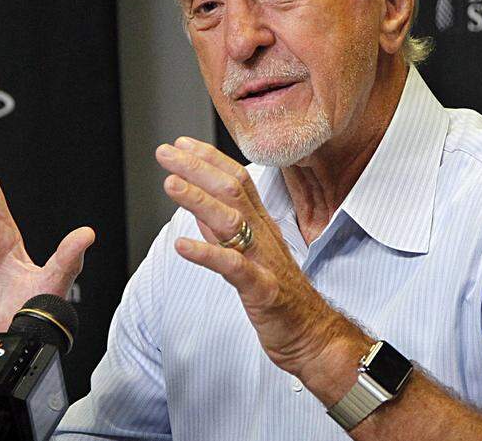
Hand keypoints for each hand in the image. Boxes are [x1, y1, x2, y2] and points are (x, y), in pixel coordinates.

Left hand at [155, 137, 368, 386]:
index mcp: (261, 226)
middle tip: (167, 153)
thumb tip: (198, 210)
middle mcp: (263, 236)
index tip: (181, 144)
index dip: (209, 159)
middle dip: (198, 168)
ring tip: (171, 184)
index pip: (237, 180)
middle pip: (232, 191)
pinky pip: (234, 268)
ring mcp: (264, 260)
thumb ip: (225, 233)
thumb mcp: (249, 257)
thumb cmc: (281, 297)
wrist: (314, 336)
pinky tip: (182, 246)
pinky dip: (207, 254)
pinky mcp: (262, 289)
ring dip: (199, 200)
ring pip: (232, 222)